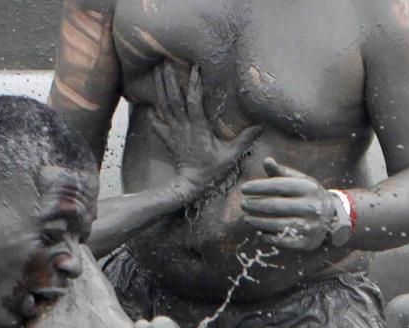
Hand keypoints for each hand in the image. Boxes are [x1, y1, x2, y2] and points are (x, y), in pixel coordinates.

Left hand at [150, 64, 261, 198]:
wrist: (189, 185)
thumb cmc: (211, 170)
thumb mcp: (230, 156)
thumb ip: (244, 140)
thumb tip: (261, 126)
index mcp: (198, 128)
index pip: (194, 102)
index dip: (195, 84)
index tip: (195, 67)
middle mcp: (183, 127)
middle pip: (173, 99)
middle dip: (168, 79)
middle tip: (163, 60)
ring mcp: (173, 132)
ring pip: (163, 107)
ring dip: (159, 88)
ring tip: (156, 70)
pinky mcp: (167, 139)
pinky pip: (156, 124)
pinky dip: (152, 113)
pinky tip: (147, 103)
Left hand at [240, 157, 334, 249]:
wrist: (332, 218)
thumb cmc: (308, 196)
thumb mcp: (300, 181)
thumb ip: (282, 173)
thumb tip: (266, 161)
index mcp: (309, 188)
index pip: (279, 186)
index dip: (259, 187)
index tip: (243, 188)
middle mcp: (311, 206)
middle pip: (275, 206)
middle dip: (255, 205)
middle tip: (243, 204)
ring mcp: (309, 226)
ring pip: (276, 224)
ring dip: (257, 222)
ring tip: (247, 218)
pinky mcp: (305, 242)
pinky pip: (281, 240)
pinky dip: (267, 236)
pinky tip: (259, 232)